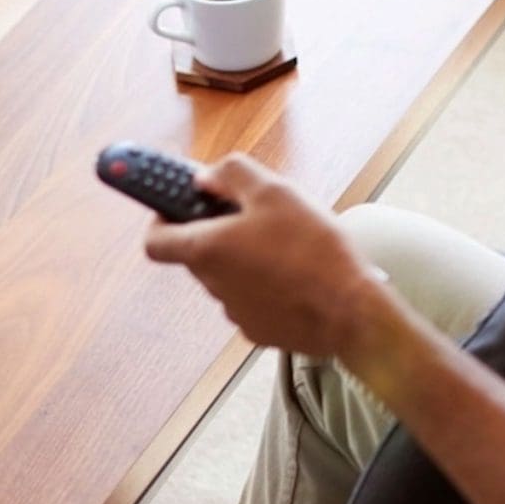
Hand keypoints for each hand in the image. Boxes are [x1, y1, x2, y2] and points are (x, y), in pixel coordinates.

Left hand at [142, 155, 392, 363]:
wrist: (348, 309)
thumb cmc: (313, 251)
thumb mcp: (275, 191)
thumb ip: (233, 175)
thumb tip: (206, 177)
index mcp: (207, 249)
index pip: (155, 240)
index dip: (161, 218)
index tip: (177, 203)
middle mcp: (213, 284)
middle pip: (200, 252)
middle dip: (220, 230)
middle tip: (252, 212)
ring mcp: (236, 310)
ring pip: (229, 275)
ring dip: (247, 257)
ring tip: (288, 243)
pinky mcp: (260, 328)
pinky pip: (254, 298)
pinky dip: (267, 283)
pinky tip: (299, 272)